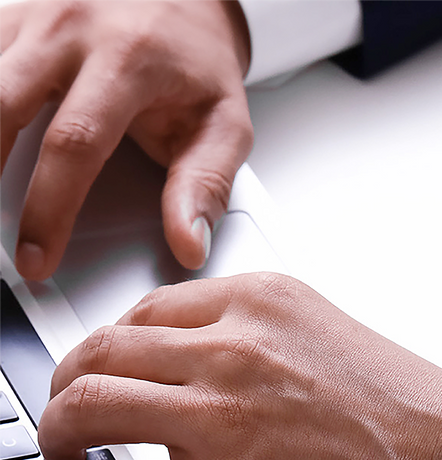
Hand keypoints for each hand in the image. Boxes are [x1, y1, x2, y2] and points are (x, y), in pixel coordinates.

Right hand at [0, 0, 252, 279]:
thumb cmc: (201, 67)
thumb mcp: (225, 126)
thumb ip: (204, 187)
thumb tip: (189, 245)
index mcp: (128, 61)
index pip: (75, 145)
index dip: (49, 209)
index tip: (37, 258)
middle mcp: (71, 29)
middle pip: (1, 105)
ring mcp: (34, 16)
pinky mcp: (13, 15)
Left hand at [38, 272, 441, 459]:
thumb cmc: (425, 426)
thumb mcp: (339, 345)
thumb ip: (267, 348)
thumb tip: (213, 380)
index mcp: (265, 305)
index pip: (147, 312)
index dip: (110, 349)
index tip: (105, 371)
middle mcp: (235, 349)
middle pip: (99, 352)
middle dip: (65, 389)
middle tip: (64, 417)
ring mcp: (223, 420)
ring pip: (84, 407)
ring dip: (58, 437)